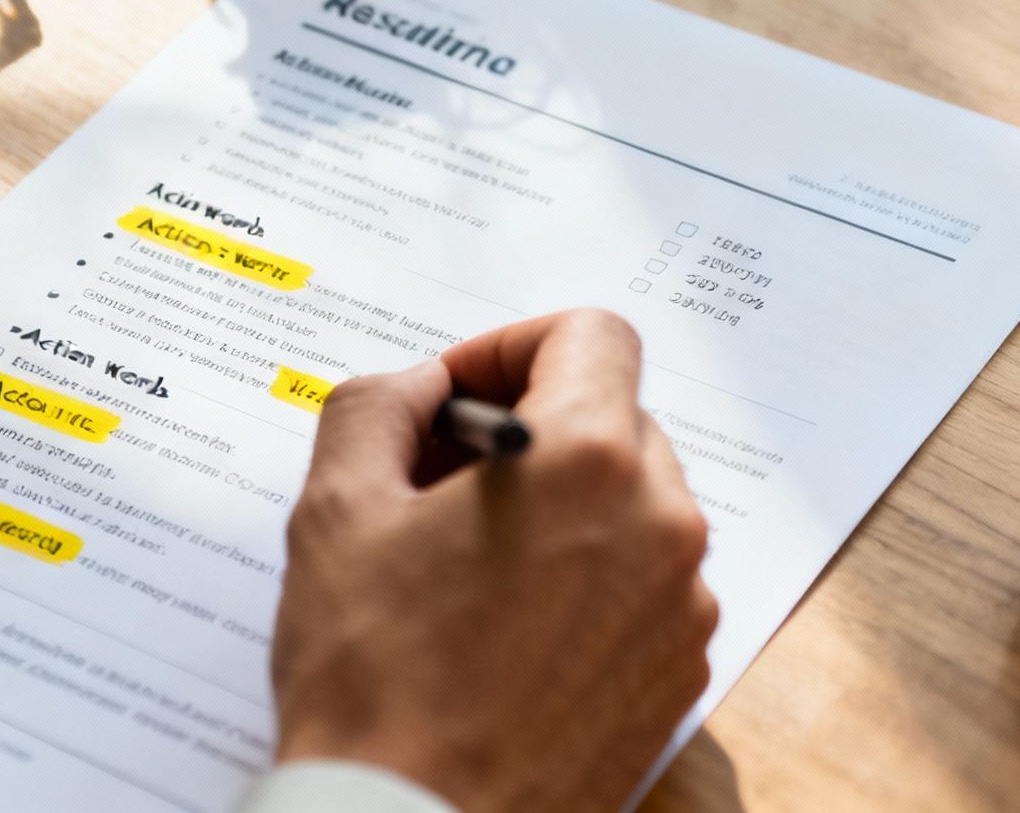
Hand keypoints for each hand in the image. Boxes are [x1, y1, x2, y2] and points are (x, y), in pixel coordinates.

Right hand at [270, 310, 716, 811]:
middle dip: (528, 429)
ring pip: (631, 505)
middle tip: (438, 479)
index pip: (592, 335)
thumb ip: (378, 405)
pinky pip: (643, 585)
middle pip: (613, 418)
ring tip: (466, 560)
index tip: (457, 397)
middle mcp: (660, 526)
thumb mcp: (337, 511)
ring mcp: (681, 608)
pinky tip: (504, 625)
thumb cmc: (375, 683)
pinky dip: (585, 577)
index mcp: (589, 464)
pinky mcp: (678, 676)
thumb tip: (418, 385)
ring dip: (558, 504)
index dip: (512, 347)